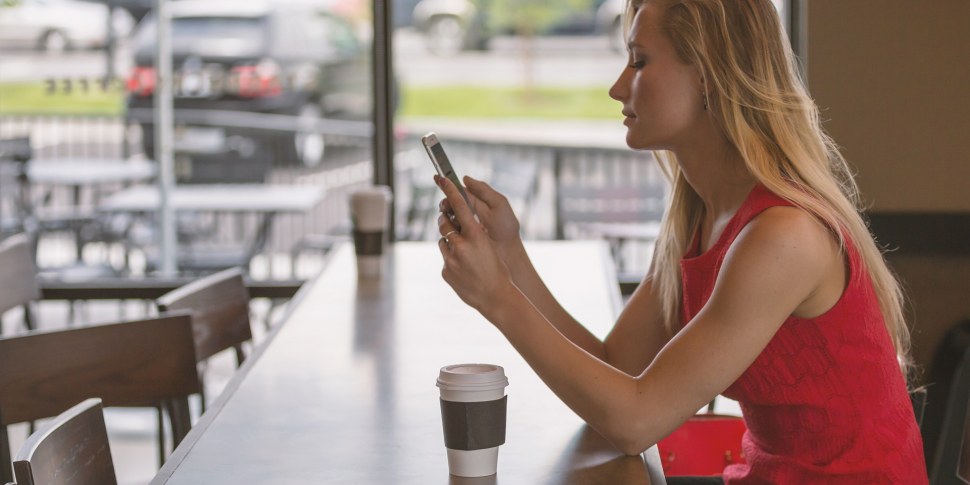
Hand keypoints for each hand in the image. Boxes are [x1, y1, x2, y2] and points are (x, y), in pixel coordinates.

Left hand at [435, 175, 516, 315]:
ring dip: (450, 243)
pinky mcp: (445, 271)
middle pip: (444, 223)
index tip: (441, 178)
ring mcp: (451, 260)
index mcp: (475, 236)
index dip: (449, 190)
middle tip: (448, 219)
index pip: (459, 206)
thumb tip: (458, 225)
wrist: (496, 297)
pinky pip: (445, 259)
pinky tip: (464, 270)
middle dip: (445, 220)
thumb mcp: (488, 246)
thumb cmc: (498, 269)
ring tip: (465, 254)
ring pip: (443, 242)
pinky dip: (452, 260)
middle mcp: (460, 246)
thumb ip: (473, 234)